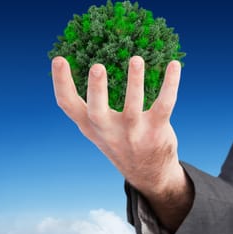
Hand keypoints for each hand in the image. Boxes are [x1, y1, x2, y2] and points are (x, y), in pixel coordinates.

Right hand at [51, 56, 184, 197]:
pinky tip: (173, 65)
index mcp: (91, 126)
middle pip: (97, 111)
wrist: (149, 174)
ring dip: (135, 82)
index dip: (61, 83)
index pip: (68, 106)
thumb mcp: (100, 131)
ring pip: (133, 107)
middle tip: (97, 67)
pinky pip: (164, 104)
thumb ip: (91, 109)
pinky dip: (170, 84)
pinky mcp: (156, 130)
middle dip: (97, 90)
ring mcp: (133, 133)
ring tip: (136, 60)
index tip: (59, 59)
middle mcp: (109, 131)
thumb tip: (88, 65)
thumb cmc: (121, 142)